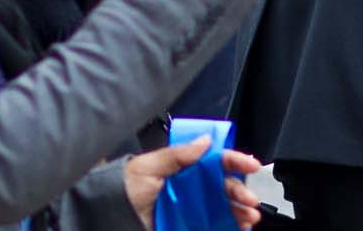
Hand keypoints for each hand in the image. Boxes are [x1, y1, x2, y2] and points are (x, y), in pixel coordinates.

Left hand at [124, 137, 261, 227]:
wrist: (112, 215)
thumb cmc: (123, 187)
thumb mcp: (148, 166)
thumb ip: (177, 154)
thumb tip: (205, 140)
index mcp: (181, 167)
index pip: (212, 160)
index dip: (233, 160)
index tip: (250, 163)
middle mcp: (189, 186)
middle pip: (223, 186)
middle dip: (240, 190)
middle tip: (249, 198)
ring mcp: (192, 207)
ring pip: (225, 206)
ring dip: (241, 210)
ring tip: (248, 216)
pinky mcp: (191, 224)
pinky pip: (217, 224)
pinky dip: (233, 225)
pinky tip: (240, 226)